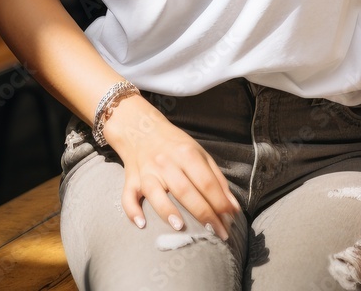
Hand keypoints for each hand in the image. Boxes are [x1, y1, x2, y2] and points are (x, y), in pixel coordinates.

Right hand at [105, 96, 240, 237]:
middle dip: (202, 213)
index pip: (206, 181)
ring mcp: (147, 171)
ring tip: (180, 227)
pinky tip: (141, 223)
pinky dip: (133, 210)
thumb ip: (217, 179)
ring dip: (167, 210)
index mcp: (187, 153)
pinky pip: (128, 196)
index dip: (219, 202)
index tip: (229, 221)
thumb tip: (232, 207)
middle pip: (184, 190)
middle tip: (216, 232)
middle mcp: (166, 162)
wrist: (141, 128)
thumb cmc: (175, 145)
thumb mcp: (200, 154)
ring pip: (155, 192)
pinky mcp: (131, 179)